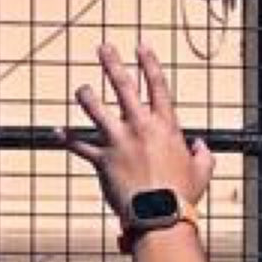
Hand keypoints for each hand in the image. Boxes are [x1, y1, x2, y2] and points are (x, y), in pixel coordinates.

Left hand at [58, 42, 215, 226]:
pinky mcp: (102, 159)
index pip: (157, 85)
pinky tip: (57, 132)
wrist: (159, 215)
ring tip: (82, 89)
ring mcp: (118, 141)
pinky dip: (69, 140)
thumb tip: (202, 146)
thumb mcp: (202, 172)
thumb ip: (203, 155)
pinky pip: (80, 147)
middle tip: (103, 47)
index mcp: (165, 126)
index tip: (141, 46)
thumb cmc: (183, 196)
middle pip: (123, 86)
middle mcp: (139, 126)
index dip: (149, 63)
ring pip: (96, 110)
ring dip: (87, 96)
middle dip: (112, 63)